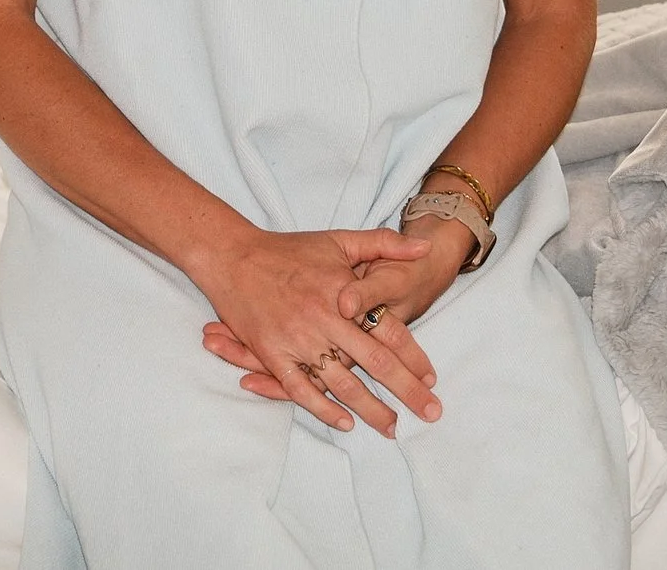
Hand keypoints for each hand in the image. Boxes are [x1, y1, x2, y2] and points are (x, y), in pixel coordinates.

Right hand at [190, 227, 443, 436]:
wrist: (233, 256)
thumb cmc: (289, 249)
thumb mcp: (340, 239)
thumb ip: (385, 244)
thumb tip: (425, 249)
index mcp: (345, 294)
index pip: (390, 332)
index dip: (414, 358)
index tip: (433, 380)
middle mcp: (325, 319)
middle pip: (375, 363)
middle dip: (406, 391)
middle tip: (431, 414)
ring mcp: (298, 339)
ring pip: (342, 383)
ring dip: (370, 409)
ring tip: (391, 428)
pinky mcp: (272, 354)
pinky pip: (301, 389)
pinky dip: (323, 408)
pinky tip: (344, 422)